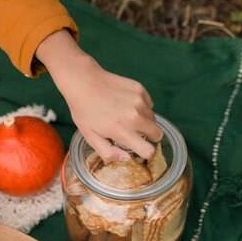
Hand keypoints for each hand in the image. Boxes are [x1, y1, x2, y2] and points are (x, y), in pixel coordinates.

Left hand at [35, 30, 161, 161]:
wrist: (83, 82)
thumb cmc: (84, 111)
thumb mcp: (90, 137)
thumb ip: (108, 152)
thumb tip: (127, 158)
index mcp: (121, 131)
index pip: (148, 150)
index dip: (145, 151)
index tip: (139, 148)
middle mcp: (134, 116)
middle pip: (157, 134)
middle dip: (149, 136)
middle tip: (135, 133)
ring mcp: (139, 101)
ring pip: (153, 118)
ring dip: (144, 121)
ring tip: (126, 116)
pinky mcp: (140, 89)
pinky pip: (149, 104)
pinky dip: (142, 107)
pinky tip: (126, 104)